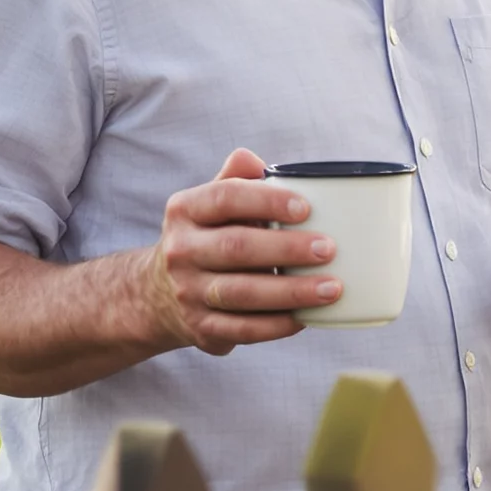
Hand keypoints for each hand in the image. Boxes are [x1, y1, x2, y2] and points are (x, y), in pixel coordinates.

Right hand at [142, 148, 340, 354]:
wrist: (158, 293)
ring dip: (291, 292)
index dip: (267, 201)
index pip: (225, 198)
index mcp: (185, 210)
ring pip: (242, 293)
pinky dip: (277, 326)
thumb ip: (235, 180)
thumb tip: (255, 161)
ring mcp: (188, 292)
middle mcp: (181, 250)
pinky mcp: (201, 328)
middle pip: (236, 247)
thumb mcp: (209, 203)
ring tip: (331, 288)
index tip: (306, 207)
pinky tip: (306, 317)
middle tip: (329, 249)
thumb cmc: (206, 236)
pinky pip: (242, 329)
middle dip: (287, 249)